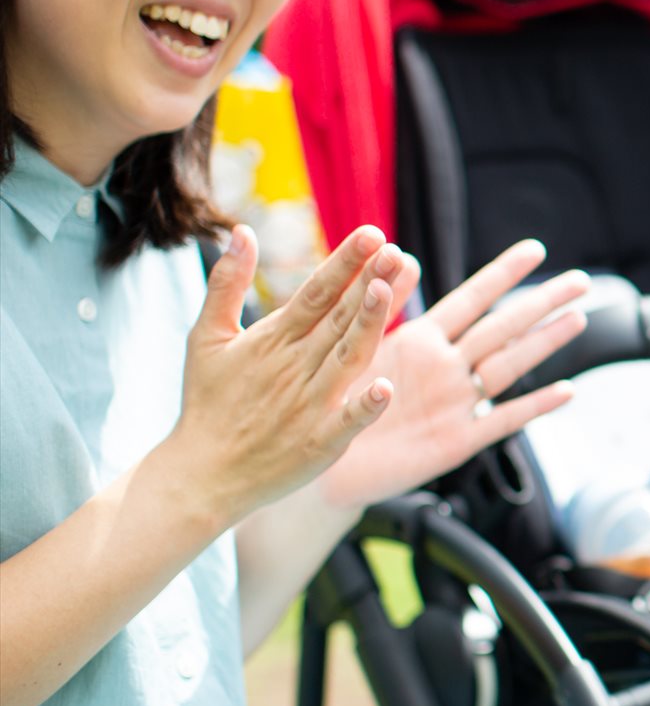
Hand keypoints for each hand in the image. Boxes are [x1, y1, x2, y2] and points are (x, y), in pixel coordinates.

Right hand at [171, 224, 398, 525]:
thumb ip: (227, 284)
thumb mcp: (207, 338)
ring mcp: (309, 405)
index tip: (372, 233)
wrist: (199, 474)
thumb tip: (241, 230)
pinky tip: (386, 388)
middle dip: (367, 283)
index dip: (344, 263)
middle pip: (338, 319)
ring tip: (385, 290)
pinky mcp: (318, 443)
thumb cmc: (208, 402)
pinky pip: (346, 422)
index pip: (316, 293)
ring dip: (367, 325)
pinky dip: (364, 407)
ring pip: (347, 358)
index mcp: (275, 340)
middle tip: (394, 251)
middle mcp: (296, 367)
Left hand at [314, 239, 589, 511]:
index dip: (503, 274)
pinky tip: (565, 392)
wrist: (324, 465)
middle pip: (503, 328)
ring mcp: (455, 403)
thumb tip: (401, 253)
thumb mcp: (354, 347)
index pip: (472, 298)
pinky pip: (501, 422)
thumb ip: (380, 304)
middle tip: (581, 281)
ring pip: (509, 366)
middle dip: (541, 303)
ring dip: (544, 343)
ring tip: (578, 319)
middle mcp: (446, 367)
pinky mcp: (456, 441)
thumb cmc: (333, 403)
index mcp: (422, 340)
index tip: (535, 250)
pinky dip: (533, 407)